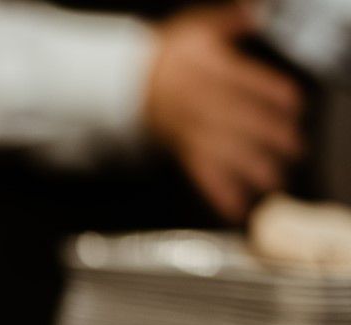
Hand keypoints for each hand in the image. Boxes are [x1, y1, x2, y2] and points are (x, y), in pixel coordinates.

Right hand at [144, 3, 302, 221]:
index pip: (241, 82)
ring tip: (274, 180)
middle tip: (294, 146)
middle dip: (267, 136)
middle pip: (235, 121)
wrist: (127, 82)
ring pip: (220, 151)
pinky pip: (200, 175)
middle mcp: (196, 102)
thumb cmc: (168, 55)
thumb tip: (258, 12)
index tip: (294, 102)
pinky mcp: (182, 151)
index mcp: (203, 70)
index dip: (270, 93)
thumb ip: (230, 20)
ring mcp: (187, 130)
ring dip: (248, 168)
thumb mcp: (197, 26)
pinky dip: (218, 194)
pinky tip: (236, 208)